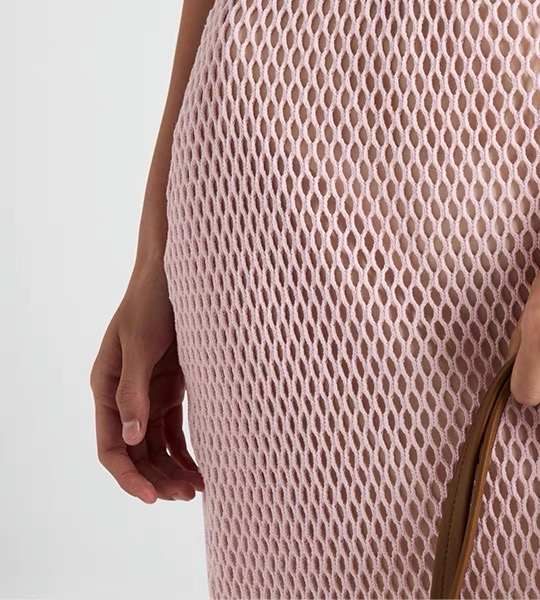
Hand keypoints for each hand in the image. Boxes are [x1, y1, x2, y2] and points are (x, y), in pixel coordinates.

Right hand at [90, 266, 203, 502]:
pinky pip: (174, 430)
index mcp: (106, 386)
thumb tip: (131, 439)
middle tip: (186, 496)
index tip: (151, 497)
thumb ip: (134, 392)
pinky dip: (186, 450)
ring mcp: (148, 392)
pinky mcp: (171, 387)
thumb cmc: (152, 301)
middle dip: (157, 478)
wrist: (177, 271)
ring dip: (173, 469)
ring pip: (156, 446)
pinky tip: (202, 467)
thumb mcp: (141, 344)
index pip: (110, 446)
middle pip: (135, 452)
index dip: (129, 476)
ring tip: (198, 490)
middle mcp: (123, 395)